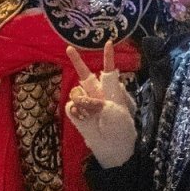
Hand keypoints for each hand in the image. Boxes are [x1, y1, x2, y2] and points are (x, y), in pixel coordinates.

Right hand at [66, 41, 137, 168]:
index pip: (108, 70)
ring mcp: (85, 103)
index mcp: (110, 91)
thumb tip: (82, 99)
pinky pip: (72, 106)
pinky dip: (78, 110)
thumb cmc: (121, 127)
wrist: (114, 147)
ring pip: (78, 92)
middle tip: (68, 48)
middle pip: (85, 74)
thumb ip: (99, 100)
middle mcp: (97, 94)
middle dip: (77, 61)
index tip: (109, 42)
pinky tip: (86, 118)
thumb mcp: (117, 109)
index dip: (108, 57)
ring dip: (85, 100)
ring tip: (96, 113)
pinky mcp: (76, 114)